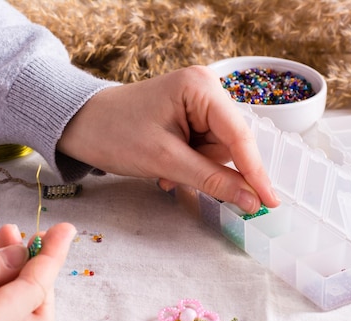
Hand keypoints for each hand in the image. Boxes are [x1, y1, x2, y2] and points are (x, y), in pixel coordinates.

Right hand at [0, 223, 75, 320]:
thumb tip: (24, 254)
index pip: (32, 294)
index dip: (52, 258)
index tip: (66, 230)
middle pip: (37, 315)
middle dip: (41, 272)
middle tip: (28, 234)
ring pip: (20, 318)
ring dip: (21, 277)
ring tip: (7, 238)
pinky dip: (3, 289)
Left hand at [58, 65, 279, 213]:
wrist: (79, 125)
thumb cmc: (114, 134)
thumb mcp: (165, 161)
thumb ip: (213, 181)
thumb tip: (253, 201)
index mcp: (201, 88)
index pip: (239, 136)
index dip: (256, 173)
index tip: (270, 203)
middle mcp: (206, 89)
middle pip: (231, 144)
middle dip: (209, 168)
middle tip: (177, 178)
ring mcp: (199, 103)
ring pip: (219, 152)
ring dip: (196, 169)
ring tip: (165, 170)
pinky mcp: (191, 116)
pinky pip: (205, 149)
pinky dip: (189, 164)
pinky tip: (166, 167)